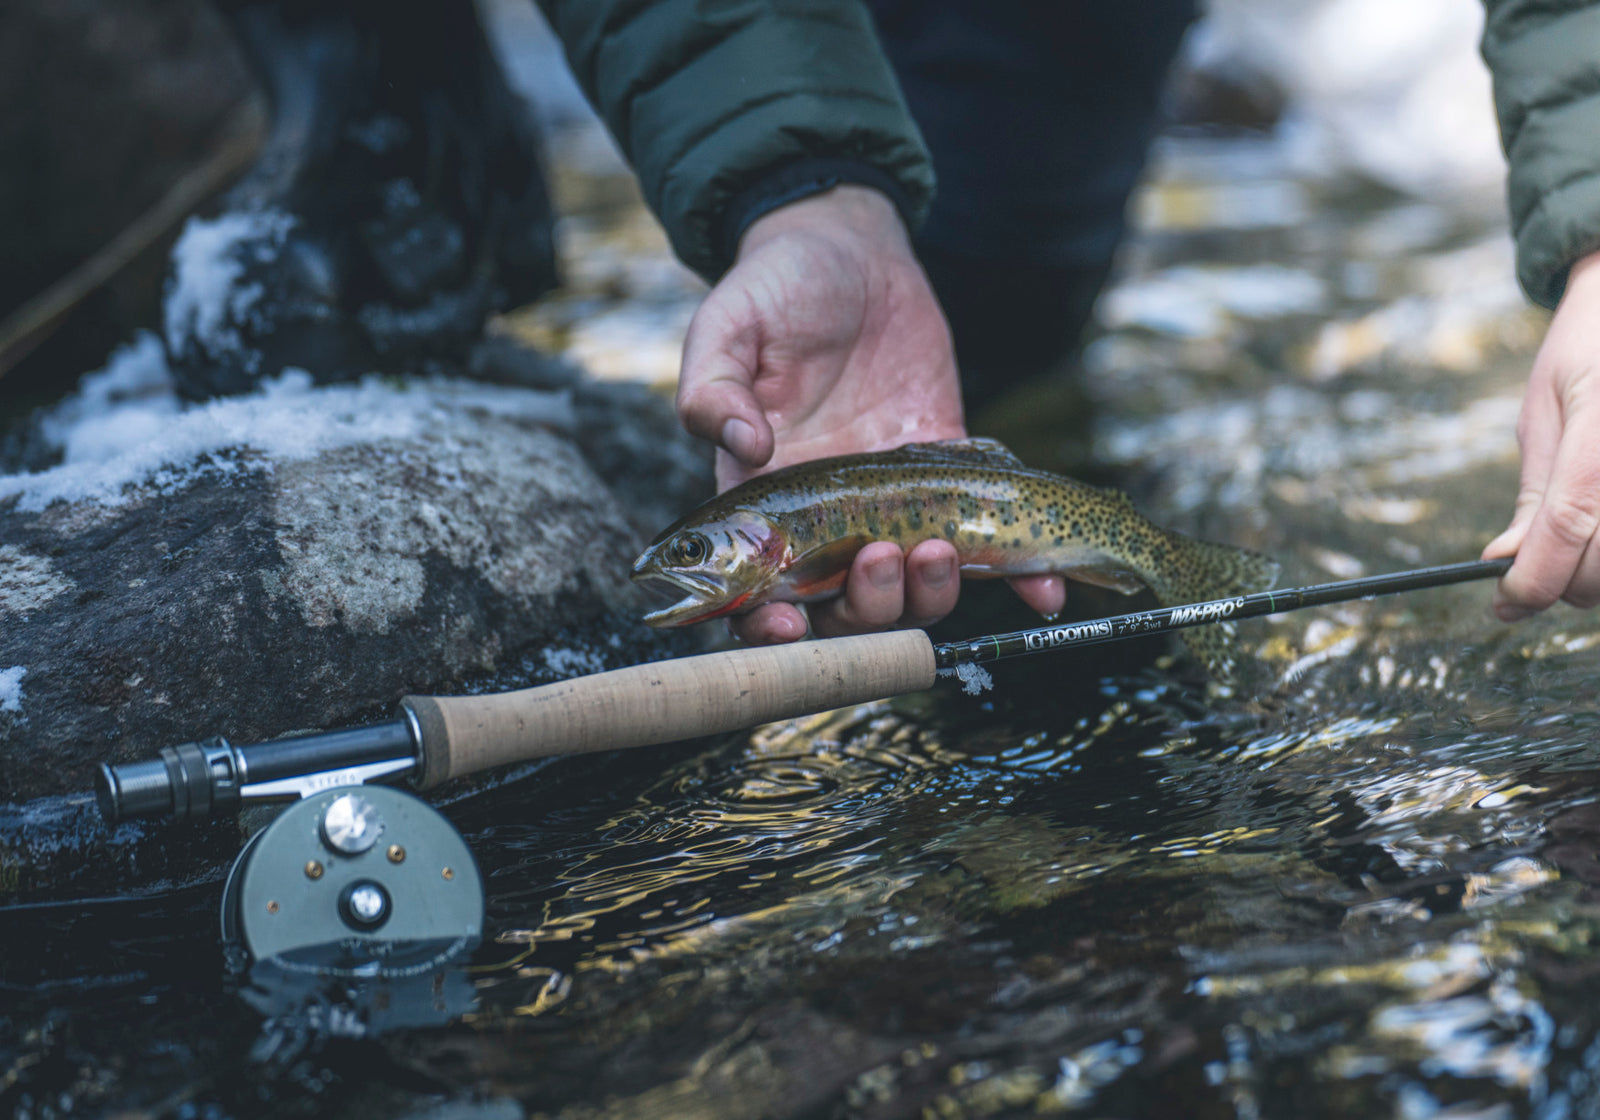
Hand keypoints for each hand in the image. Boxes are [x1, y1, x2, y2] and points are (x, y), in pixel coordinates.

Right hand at [676, 185, 1063, 641]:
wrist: (851, 249)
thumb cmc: (776, 286)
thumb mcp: (729, 325)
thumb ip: (714, 386)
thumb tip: (741, 443)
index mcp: (764, 498)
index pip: (758, 592)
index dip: (768, 627)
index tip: (790, 625)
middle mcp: (827, 519)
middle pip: (846, 608)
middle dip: (868, 607)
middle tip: (882, 556)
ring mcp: (893, 504)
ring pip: (916, 590)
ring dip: (931, 594)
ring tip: (941, 546)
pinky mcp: (950, 474)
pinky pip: (987, 541)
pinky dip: (1022, 578)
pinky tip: (1046, 592)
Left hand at [1485, 249, 1599, 618]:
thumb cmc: (1586, 352)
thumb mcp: (1544, 414)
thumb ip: (1535, 496)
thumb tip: (1504, 564)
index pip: (1570, 523)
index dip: (1534, 577)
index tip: (1505, 600)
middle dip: (1563, 586)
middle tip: (1532, 575)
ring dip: (1596, 579)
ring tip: (1573, 554)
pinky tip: (1595, 540)